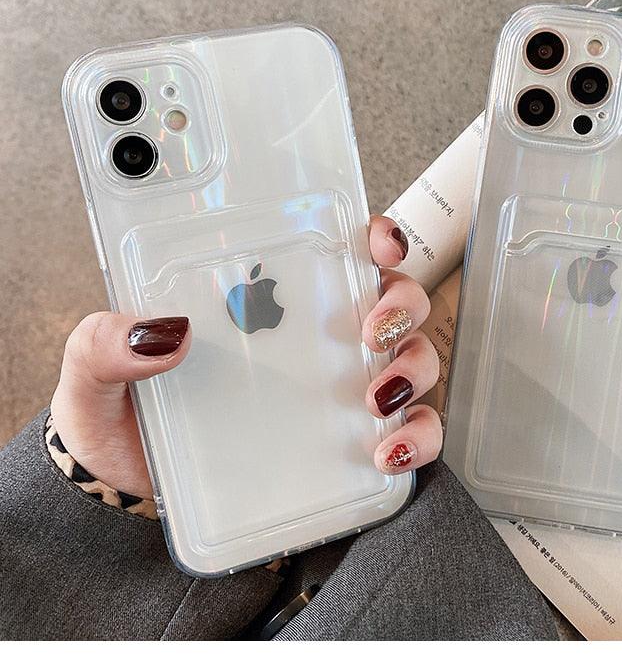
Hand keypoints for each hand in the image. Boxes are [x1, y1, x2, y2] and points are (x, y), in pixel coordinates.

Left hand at [50, 215, 441, 497]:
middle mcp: (316, 337)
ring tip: (376, 397)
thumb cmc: (122, 415)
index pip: (338, 250)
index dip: (374, 236)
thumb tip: (163, 330)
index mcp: (267, 301)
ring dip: (413, 368)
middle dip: (400, 303)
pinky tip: (385, 450)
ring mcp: (338, 388)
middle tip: (371, 329)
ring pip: (412, 357)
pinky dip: (416, 435)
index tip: (377, 243)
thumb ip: (105, 341)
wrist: (126, 494)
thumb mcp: (96, 368)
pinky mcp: (350, 441)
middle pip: (392, 298)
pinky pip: (409, 430)